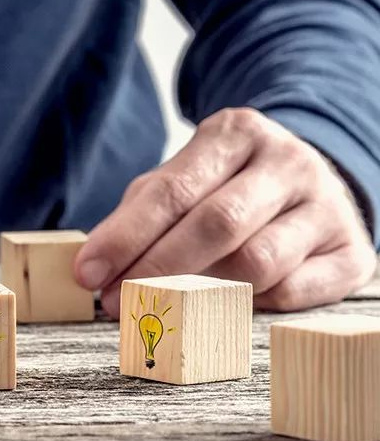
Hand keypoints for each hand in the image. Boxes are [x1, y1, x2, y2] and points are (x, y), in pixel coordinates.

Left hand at [74, 108, 375, 314]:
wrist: (315, 184)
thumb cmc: (227, 188)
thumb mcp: (182, 182)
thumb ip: (139, 216)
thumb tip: (92, 268)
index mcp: (237, 133)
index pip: (172, 191)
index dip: (125, 237)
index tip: (87, 274)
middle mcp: (289, 163)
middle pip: (216, 225)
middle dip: (156, 270)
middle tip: (116, 303)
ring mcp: (327, 206)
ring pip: (257, 264)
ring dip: (201, 294)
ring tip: (167, 306)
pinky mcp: (352, 253)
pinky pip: (293, 292)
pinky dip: (250, 306)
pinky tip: (226, 306)